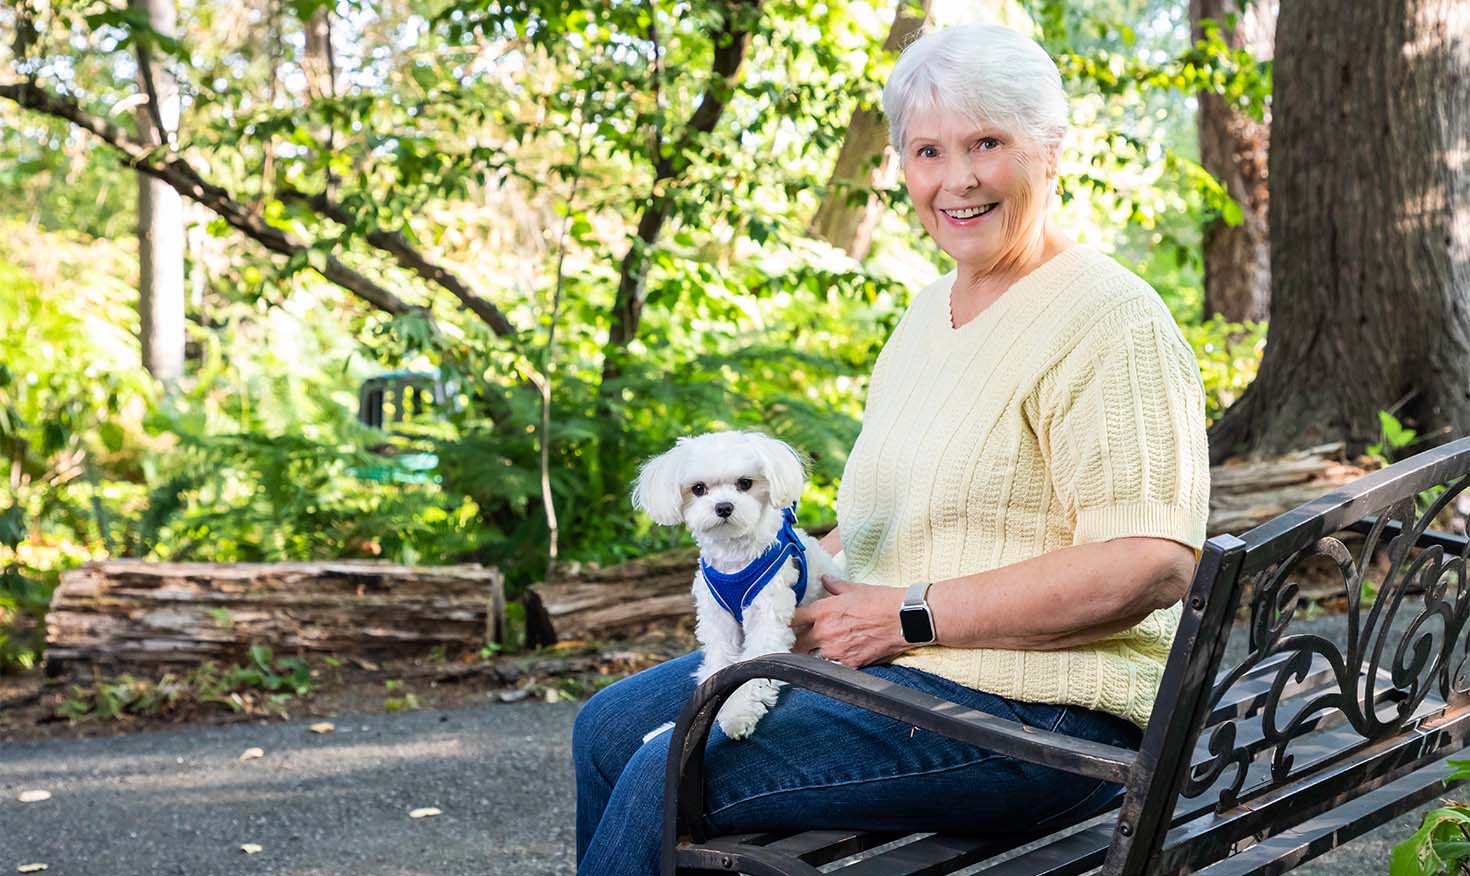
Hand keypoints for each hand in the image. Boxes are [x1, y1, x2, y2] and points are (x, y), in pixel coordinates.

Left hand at [792, 575, 909, 668]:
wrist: (905, 618)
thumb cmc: (881, 601)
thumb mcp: (855, 589)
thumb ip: (835, 587)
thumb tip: (825, 580)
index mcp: (824, 611)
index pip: (793, 618)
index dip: (788, 621)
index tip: (787, 623)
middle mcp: (825, 632)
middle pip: (797, 643)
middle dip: (796, 642)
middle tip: (797, 641)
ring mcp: (836, 650)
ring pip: (812, 657)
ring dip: (812, 655)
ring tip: (816, 651)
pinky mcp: (850, 663)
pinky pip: (833, 666)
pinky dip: (832, 663)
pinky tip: (836, 659)